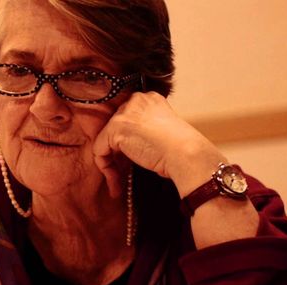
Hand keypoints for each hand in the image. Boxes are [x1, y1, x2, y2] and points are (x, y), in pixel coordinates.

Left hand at [93, 92, 224, 197]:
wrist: (186, 154)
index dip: (126, 144)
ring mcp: (125, 113)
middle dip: (116, 154)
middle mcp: (136, 101)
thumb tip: (130, 145)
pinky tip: (115, 183)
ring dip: (110, 165)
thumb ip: (145, 132)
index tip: (130, 163)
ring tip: (117, 183)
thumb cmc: (181, 151)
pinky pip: (100, 150)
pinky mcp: (116, 127)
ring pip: (106, 141)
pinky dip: (105, 168)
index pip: (127, 120)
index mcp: (149, 100)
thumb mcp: (161, 134)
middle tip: (121, 174)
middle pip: (114, 130)